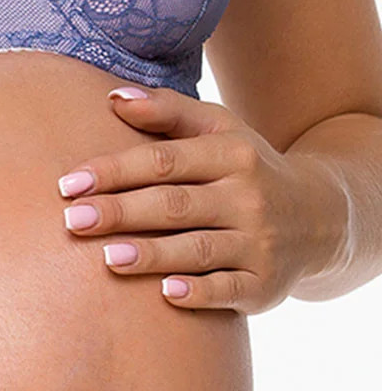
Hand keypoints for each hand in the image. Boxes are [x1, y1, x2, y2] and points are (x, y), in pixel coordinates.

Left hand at [55, 82, 347, 312]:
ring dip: (151, 254)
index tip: (70, 182)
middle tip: (73, 220)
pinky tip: (165, 293)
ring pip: (197, 249)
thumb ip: (166, 111)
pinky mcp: (265, 285)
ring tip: (107, 257)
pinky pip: (229, 290)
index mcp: (231, 154)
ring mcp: (258, 243)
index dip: (114, 170)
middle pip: (174, 205)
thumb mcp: (217, 127)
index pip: (163, 161)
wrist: (320, 215)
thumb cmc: (247, 164)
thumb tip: (113, 97)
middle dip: (120, 212)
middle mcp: (247, 197)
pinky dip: (198, 293)